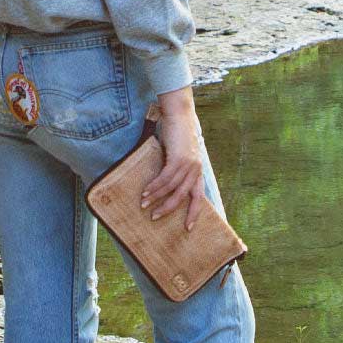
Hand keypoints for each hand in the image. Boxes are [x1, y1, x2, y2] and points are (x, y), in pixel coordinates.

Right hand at [140, 88, 205, 231]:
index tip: (188, 228)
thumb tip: (164, 183)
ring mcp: (188, 164)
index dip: (193, 213)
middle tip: (155, 217)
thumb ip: (176, 169)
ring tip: (144, 205)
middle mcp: (195, 170)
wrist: (180, 115)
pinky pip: (165, 178)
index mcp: (197, 172)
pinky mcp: (179, 158)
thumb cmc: (178, 135)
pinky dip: (154, 186)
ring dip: (156, 198)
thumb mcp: (180, 155)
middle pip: (183, 197)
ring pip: (172, 188)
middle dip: (168, 209)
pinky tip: (145, 192)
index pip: (198, 197)